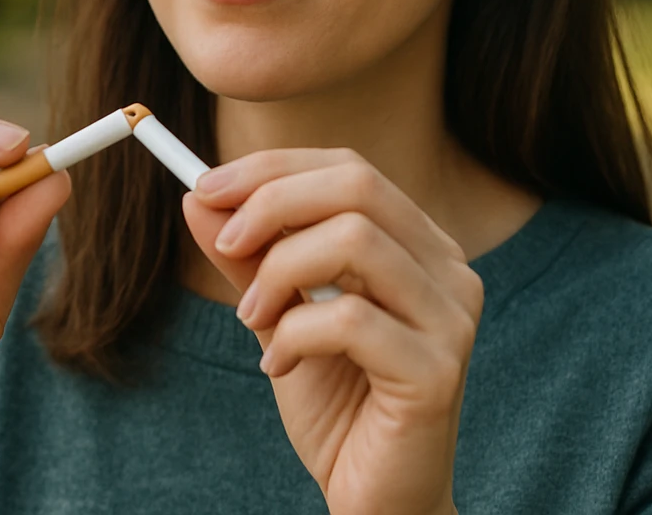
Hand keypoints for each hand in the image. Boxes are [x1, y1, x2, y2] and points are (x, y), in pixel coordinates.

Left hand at [182, 148, 480, 514]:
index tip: (206, 186)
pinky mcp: (437, 371)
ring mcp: (452, 319)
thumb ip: (250, 259)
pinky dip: (293, 334)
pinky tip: (276, 365)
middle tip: (224, 244)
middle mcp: (450, 270)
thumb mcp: (281, 315)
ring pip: (354, 240)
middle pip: (358, 186)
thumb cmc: (338, 406)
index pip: (350, 169)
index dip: (274, 169)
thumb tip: (199, 197)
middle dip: (272, 203)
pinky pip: (349, 319)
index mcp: (421, 246)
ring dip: (279, 272)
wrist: (373, 501)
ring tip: (252, 319)